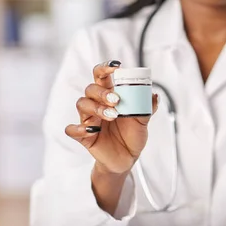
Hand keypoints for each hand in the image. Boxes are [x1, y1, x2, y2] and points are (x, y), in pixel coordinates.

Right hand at [65, 60, 157, 174]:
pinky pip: (72, 129)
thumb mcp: (143, 120)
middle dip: (102, 92)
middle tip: (117, 100)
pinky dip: (79, 128)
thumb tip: (154, 95)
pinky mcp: (84, 136)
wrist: (127, 158)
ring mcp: (89, 119)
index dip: (105, 68)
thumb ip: (147, 107)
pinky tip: (92, 130)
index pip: (101, 76)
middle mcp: (97, 104)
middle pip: (90, 89)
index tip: (116, 67)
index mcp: (110, 95)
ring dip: (96, 107)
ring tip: (113, 115)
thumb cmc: (132, 135)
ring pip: (82, 104)